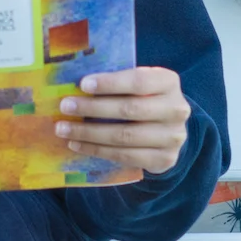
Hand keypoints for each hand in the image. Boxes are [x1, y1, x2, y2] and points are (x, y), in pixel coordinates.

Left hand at [56, 67, 190, 175]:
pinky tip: (77, 144)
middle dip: (93, 108)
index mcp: (168, 82)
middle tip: (65, 107)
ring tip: (64, 129)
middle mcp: (176, 109)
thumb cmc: (143, 99)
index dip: (110, 83)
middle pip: (130, 109)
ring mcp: (173, 137)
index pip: (138, 81)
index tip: (82, 84)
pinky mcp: (165, 159)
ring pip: (125, 135)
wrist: (168, 130)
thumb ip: (116, 82)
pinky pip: (125, 156)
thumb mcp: (137, 84)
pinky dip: (97, 150)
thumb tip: (74, 83)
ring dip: (89, 133)